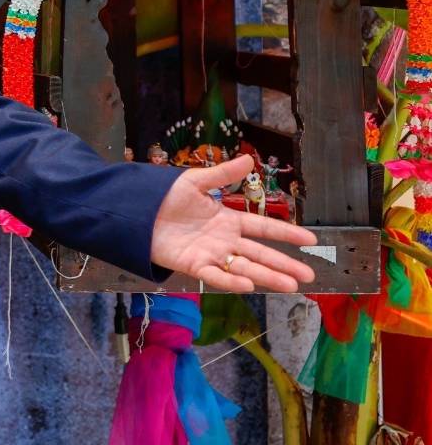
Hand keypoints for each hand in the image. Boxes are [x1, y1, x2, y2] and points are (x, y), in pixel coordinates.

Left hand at [149, 155, 317, 292]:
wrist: (134, 212)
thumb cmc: (164, 198)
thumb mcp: (195, 181)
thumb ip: (222, 174)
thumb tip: (248, 159)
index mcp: (226, 220)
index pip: (263, 228)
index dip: (286, 233)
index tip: (311, 240)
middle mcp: (223, 240)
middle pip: (259, 253)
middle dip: (284, 264)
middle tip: (309, 276)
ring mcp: (210, 254)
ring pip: (244, 267)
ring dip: (267, 276)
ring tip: (291, 285)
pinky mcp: (192, 265)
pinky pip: (215, 275)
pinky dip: (231, 280)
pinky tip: (249, 284)